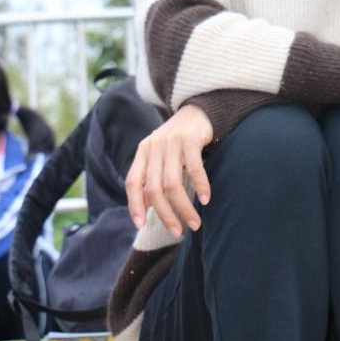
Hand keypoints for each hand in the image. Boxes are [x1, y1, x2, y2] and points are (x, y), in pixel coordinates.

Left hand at [125, 102, 213, 237]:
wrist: (199, 109)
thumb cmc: (180, 138)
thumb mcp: (161, 154)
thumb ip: (152, 176)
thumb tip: (146, 206)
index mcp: (143, 151)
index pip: (133, 182)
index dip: (134, 205)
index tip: (140, 226)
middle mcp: (154, 146)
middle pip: (154, 188)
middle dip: (165, 214)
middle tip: (177, 231)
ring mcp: (172, 142)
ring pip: (173, 184)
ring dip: (184, 207)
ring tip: (195, 223)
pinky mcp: (190, 139)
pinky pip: (194, 169)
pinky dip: (201, 186)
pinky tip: (207, 199)